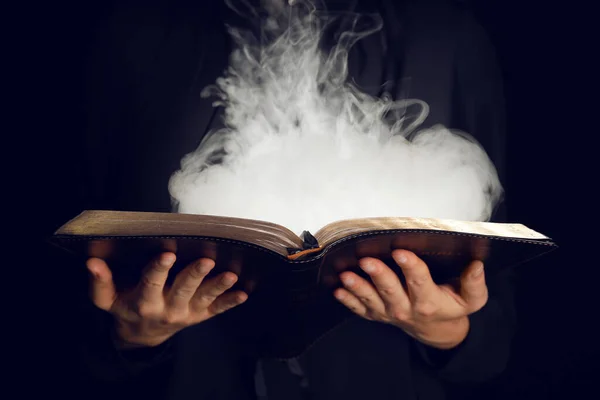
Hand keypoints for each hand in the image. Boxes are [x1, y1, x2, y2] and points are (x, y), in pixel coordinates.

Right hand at [86, 252, 247, 347]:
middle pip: (182, 289)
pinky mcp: (200, 316)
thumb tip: (92, 262)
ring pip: (204, 298)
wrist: (141, 335)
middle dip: (194, 274)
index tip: (166, 254)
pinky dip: (230, 302)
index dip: (158, 269)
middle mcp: (167, 308)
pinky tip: (243, 293)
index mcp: (144, 301)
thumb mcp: (107, 300)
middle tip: (206, 260)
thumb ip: (100, 282)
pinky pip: (217, 310)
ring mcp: (187, 313)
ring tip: (231, 275)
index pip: (151, 283)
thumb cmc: (125, 308)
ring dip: (218, 286)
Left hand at [333, 250, 487, 348]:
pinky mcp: (376, 314)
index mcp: (429, 302)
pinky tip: (338, 289)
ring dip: (357, 287)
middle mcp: (406, 309)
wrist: (436, 331)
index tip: (401, 252)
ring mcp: (388, 313)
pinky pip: (359, 309)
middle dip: (379, 275)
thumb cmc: (451, 307)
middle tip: (368, 261)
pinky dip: (348, 300)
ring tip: (346, 275)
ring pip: (371, 300)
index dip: (411, 267)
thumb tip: (476, 264)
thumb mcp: (471, 300)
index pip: (420, 282)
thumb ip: (474, 284)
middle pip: (391, 291)